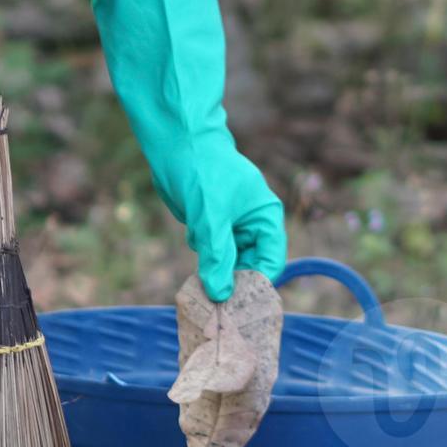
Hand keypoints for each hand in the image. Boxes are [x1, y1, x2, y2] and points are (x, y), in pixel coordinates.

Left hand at [160, 136, 288, 303]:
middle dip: (233, 282)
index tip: (236, 305)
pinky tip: (193, 258)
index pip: (270, 261)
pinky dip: (202, 260)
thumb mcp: (210, 218)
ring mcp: (230, 225)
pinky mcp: (210, 225)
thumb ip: (217, 257)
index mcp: (265, 217)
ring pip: (227, 261)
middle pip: (250, 265)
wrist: (176, 142)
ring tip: (201, 288)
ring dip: (214, 273)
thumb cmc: (202, 172)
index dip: (256, 283)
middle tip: (214, 305)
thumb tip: (220, 294)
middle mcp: (252, 223)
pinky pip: (210, 252)